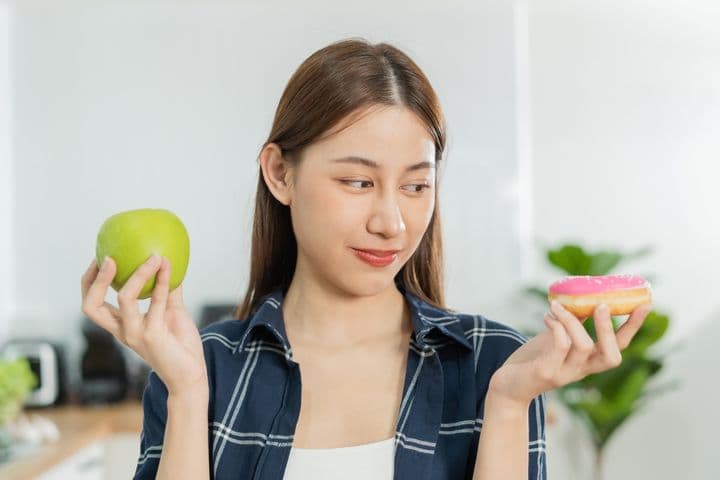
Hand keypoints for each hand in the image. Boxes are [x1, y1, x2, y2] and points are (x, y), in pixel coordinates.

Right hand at [81, 255, 207, 396]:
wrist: (191, 374)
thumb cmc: (179, 345)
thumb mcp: (171, 312)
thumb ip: (166, 290)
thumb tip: (168, 263)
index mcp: (120, 326)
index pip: (92, 304)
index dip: (90, 282)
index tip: (100, 257)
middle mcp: (122, 331)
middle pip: (91, 306)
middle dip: (95, 281)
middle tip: (108, 258)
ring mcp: (135, 334)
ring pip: (126, 298)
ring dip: (139, 273)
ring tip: (154, 257)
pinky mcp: (153, 335)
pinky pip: (156, 302)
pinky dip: (162, 281)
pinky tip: (169, 267)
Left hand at [488, 300, 652, 406]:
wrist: (508, 383)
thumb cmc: (534, 358)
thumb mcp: (557, 338)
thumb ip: (572, 324)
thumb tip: (584, 296)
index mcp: (589, 361)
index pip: (619, 347)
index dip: (633, 327)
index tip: (644, 304)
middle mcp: (582, 370)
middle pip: (612, 356)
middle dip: (610, 328)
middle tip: (601, 304)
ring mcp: (565, 373)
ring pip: (583, 346)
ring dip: (572, 320)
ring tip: (557, 306)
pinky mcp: (546, 373)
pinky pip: (560, 346)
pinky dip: (557, 326)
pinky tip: (548, 316)